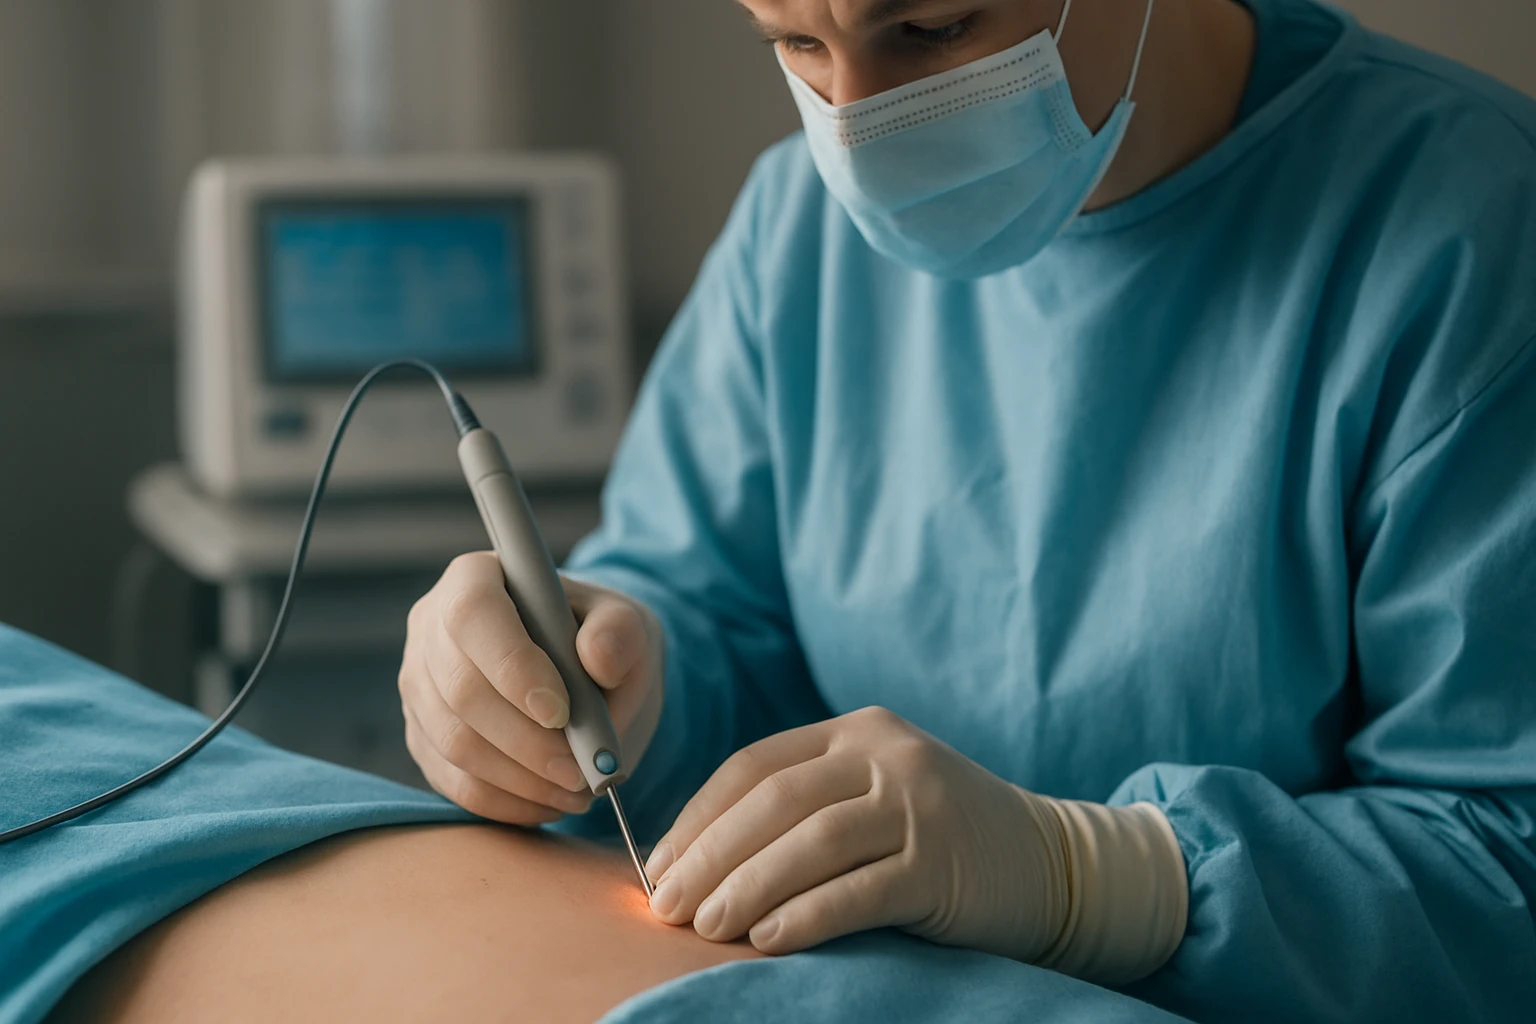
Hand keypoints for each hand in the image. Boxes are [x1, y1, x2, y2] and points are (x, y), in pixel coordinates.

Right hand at [399, 552, 663, 824]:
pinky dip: (507, 803)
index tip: (561, 711)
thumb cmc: (599, 638)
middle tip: (581, 770)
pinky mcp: (424, 739)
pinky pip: (454, 783)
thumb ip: (619, 633)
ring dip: (521, 778)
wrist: (585, 674)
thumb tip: (598, 659)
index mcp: (474, 579)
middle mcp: (431, 628)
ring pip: (454, 743)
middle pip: (460, 690)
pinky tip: (551, 803)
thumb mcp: (626, 624)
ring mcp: (420, 686)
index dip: (511, 666)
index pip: (472, 615)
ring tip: (578, 789)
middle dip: (526, 741)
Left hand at [642, 707, 1186, 982]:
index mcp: (859, 732)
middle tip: (667, 905)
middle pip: (775, 800)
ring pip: (812, 841)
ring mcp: (920, 805)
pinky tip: (768, 941)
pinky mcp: (944, 863)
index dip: (698, 817)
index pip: (755, 765)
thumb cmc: (938, 840)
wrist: (1053, 864)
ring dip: (749, 885)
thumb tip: (696, 861)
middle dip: (710, 854)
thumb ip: (804, 810)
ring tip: (707, 927)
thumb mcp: (874, 798)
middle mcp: (888, 755)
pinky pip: (861, 890)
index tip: (656, 866)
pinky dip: (807, 915)